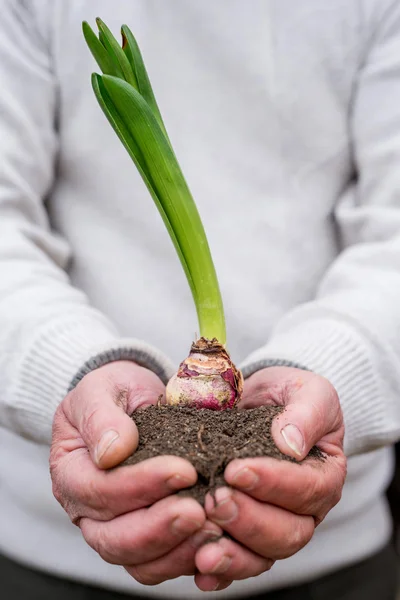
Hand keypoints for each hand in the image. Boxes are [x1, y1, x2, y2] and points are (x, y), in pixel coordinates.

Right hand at [50, 361, 220, 584]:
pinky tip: (217, 541)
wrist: (133, 400)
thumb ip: (101, 416)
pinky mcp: (146, 538)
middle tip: (198, 512)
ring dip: (176, 550)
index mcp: (70, 472)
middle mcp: (86, 510)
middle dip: (158, 528)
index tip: (182, 470)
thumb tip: (112, 451)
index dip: (138, 485)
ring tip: (214, 529)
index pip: (98, 490)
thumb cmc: (115, 392)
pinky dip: (188, 558)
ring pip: (138, 562)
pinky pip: (161, 564)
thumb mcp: (101, 388)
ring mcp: (114, 529)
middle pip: (113, 539)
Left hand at [195, 367, 345, 591]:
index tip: (236, 470)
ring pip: (263, 555)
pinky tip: (199, 571)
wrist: (259, 400)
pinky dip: (220, 573)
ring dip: (233, 553)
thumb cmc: (288, 395)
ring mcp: (275, 525)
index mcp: (325, 475)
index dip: (273, 484)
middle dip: (249, 520)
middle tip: (215, 500)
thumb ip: (306, 413)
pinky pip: (239, 561)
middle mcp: (305, 510)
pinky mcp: (246, 534)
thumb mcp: (307, 391)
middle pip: (288, 532)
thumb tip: (291, 444)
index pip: (307, 489)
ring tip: (203, 545)